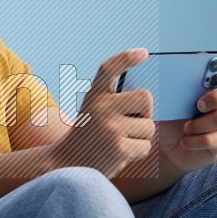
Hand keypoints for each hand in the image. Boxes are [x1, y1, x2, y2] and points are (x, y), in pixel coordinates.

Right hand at [53, 47, 155, 178]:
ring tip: (119, 142)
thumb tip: (147, 99)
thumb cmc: (88, 136)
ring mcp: (109, 127)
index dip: (126, 58)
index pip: (109, 68)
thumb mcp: (93, 111)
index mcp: (93, 95)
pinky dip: (137, 153)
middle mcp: (100, 107)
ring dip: (140, 137)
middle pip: (145, 98)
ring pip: (149, 126)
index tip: (143, 53)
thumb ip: (114, 102)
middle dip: (145, 113)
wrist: (67, 165)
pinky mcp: (118, 148)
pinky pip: (145, 146)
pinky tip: (119, 154)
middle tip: (129, 124)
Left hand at [157, 43, 216, 174]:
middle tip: (198, 104)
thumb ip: (165, 87)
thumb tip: (151, 72)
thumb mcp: (164, 102)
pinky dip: (196, 140)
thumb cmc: (168, 119)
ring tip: (185, 127)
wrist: (167, 148)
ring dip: (200, 123)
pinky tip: (185, 141)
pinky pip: (216, 139)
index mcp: (209, 86)